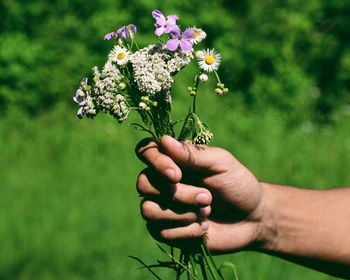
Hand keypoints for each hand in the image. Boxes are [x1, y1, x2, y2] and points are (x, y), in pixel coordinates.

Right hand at [136, 135, 265, 252]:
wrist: (252, 219)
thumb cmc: (237, 183)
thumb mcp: (221, 164)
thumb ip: (192, 154)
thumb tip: (163, 139)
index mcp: (174, 159)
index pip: (145, 151)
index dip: (154, 161)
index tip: (177, 174)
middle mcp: (163, 181)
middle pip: (143, 184)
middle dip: (178, 194)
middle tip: (207, 197)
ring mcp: (163, 206)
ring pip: (148, 210)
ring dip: (182, 214)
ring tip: (207, 212)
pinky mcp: (167, 230)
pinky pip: (160, 232)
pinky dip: (186, 231)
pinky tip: (204, 227)